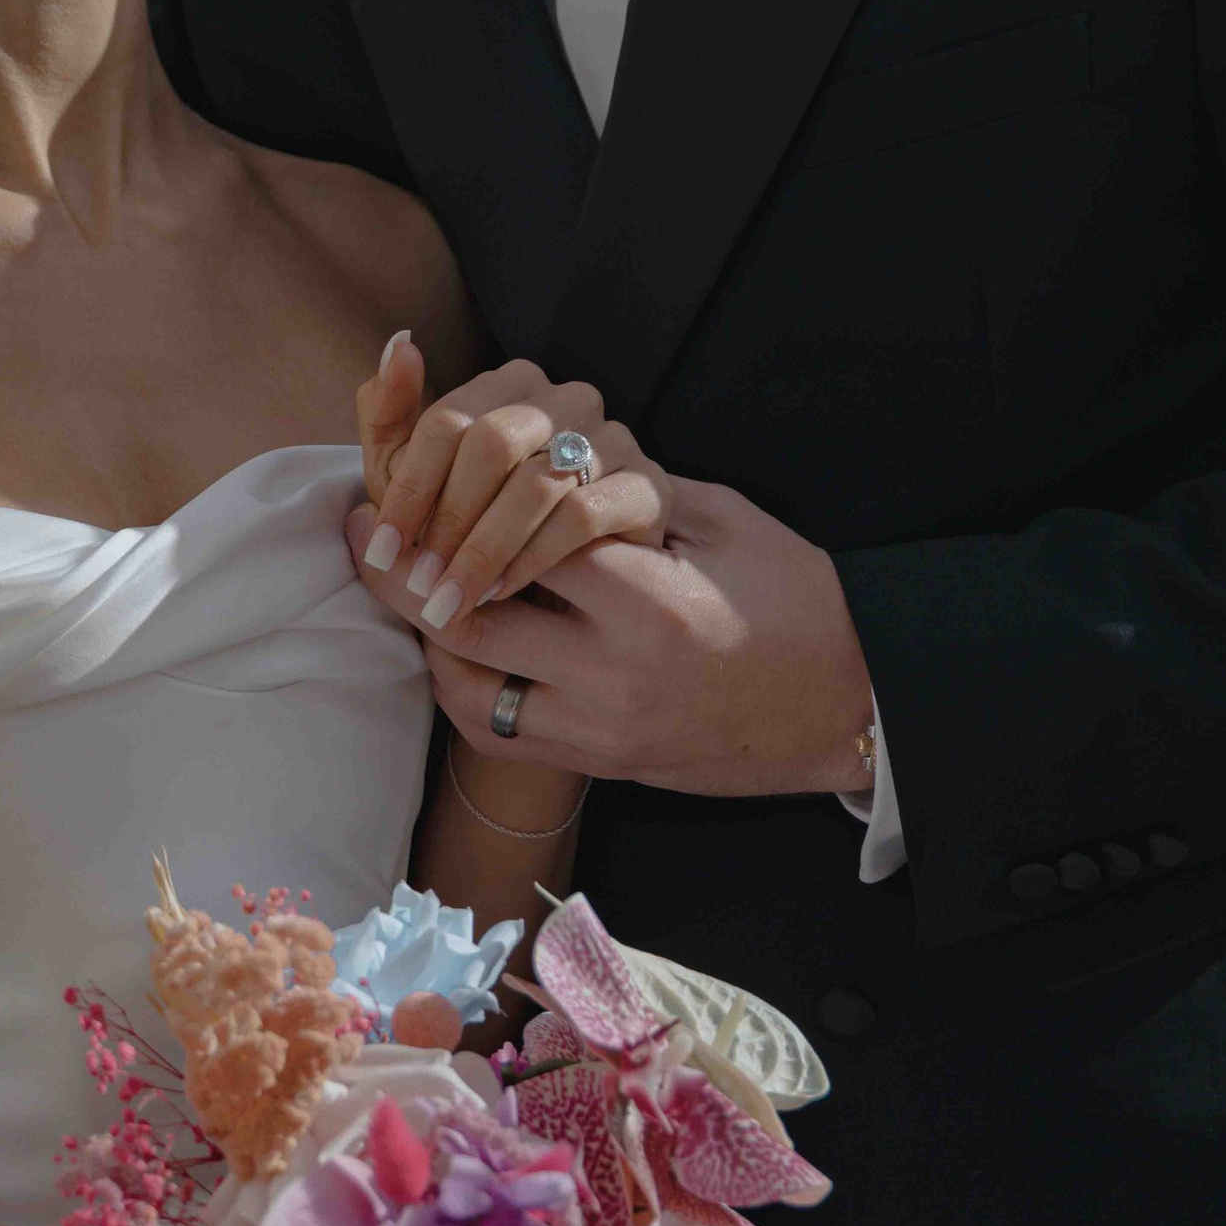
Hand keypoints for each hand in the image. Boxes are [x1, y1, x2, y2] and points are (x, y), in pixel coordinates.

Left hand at [353, 336, 667, 644]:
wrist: (559, 571)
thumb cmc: (470, 512)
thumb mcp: (412, 468)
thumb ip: (390, 410)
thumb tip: (399, 346)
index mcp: (508, 383)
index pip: (450, 419)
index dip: (410, 487)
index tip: (384, 547)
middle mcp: (565, 398)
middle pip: (493, 443)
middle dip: (449, 518)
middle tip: (421, 578)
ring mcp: (611, 438)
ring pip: (537, 482)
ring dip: (485, 547)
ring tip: (453, 595)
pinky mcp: (646, 486)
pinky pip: (582, 516)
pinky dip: (532, 557)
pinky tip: (502, 589)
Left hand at [357, 473, 874, 801]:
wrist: (852, 708)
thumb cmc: (800, 602)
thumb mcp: (725, 521)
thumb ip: (633, 490)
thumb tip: (548, 459)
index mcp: (648, 603)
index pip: (521, 538)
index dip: (462, 501)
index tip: (421, 470)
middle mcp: (611, 677)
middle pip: (468, 616)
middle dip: (410, 569)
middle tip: (373, 528)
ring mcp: (601, 732)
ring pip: (468, 684)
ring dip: (425, 632)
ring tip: (400, 581)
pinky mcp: (601, 766)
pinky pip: (498, 735)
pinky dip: (461, 685)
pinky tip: (451, 643)